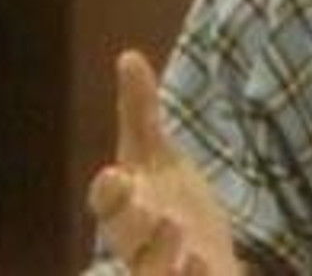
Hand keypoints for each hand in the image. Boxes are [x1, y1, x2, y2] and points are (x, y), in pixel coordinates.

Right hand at [87, 50, 240, 274]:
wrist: (202, 261)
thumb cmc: (170, 204)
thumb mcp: (157, 156)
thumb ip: (139, 112)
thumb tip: (129, 57)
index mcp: (129, 208)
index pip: (108, 202)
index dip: (110, 192)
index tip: (114, 174)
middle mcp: (141, 243)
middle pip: (126, 238)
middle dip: (131, 221)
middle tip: (144, 201)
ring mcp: (167, 270)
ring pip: (153, 271)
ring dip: (162, 253)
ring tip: (176, 226)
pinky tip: (203, 262)